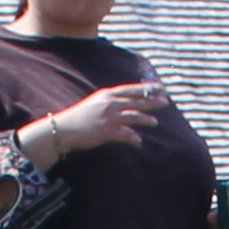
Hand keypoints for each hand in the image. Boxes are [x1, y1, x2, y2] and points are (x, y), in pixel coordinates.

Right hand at [32, 80, 161, 157]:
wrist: (63, 128)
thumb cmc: (78, 117)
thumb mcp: (95, 103)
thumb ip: (109, 102)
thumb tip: (122, 105)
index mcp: (107, 95)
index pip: (130, 89)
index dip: (145, 88)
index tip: (158, 87)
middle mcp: (110, 104)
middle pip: (136, 101)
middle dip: (151, 101)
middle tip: (165, 102)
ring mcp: (109, 117)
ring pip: (133, 115)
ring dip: (145, 119)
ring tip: (154, 122)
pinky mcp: (107, 131)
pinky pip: (125, 134)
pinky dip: (133, 137)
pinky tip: (138, 141)